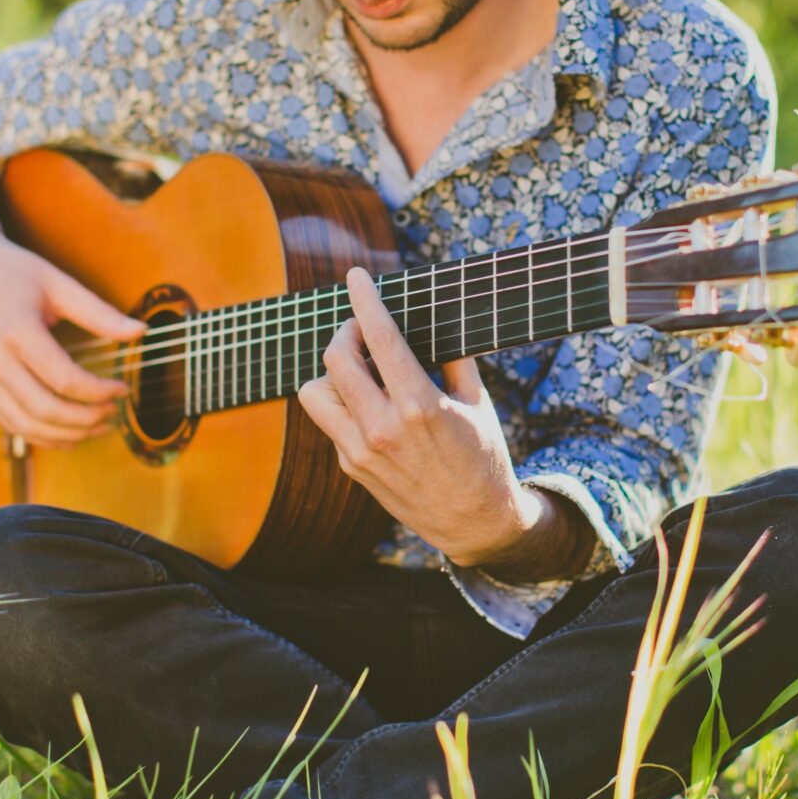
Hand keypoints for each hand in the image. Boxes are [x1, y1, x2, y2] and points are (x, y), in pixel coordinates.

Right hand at [0, 214, 145, 448]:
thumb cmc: (11, 272)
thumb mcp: (58, 283)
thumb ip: (100, 313)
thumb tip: (141, 332)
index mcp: (16, 331)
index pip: (65, 380)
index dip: (99, 392)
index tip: (123, 388)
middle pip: (45, 409)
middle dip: (86, 419)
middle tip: (113, 413)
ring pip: (24, 424)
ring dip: (66, 434)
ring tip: (97, 428)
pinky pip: (7, 422)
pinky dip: (39, 435)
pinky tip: (67, 434)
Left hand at [297, 268, 591, 576]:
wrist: (474, 522)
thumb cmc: (483, 457)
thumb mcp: (476, 402)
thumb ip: (452, 357)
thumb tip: (431, 316)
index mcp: (418, 406)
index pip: (380, 338)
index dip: (365, 299)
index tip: (356, 276)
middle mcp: (382, 428)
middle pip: (336, 359)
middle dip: (346, 332)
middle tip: (363, 329)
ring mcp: (360, 451)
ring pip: (314, 392)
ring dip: (333, 373)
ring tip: (361, 371)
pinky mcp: (350, 468)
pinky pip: (331, 422)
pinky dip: (344, 404)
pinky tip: (371, 406)